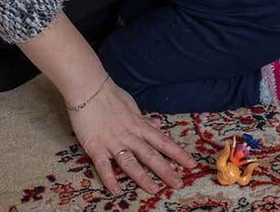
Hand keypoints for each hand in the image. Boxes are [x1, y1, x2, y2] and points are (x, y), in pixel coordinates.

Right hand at [68, 78, 197, 195]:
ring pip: (130, 162)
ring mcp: (113, 142)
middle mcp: (129, 136)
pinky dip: (110, 178)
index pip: (163, 142)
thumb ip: (143, 119)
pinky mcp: (95, 146)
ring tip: (154, 189)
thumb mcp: (131, 106)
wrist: (88, 87)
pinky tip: (116, 191)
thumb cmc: (109, 95)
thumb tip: (155, 123)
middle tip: (179, 184)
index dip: (178, 153)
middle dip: (166, 170)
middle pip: (151, 155)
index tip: (191, 164)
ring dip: (142, 177)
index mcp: (139, 126)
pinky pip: (104, 165)